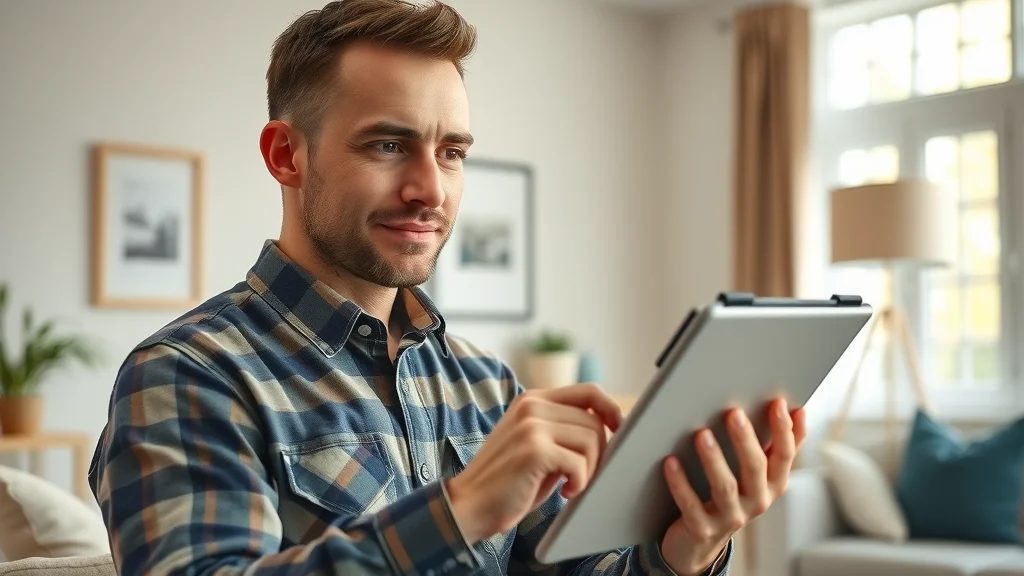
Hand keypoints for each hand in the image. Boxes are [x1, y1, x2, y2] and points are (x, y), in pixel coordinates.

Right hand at [445, 383, 622, 544]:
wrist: (468, 504)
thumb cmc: (509, 481)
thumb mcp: (537, 444)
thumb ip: (564, 429)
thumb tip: (611, 429)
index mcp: (534, 399)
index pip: (589, 392)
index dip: (612, 411)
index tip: (620, 433)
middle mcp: (532, 406)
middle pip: (594, 421)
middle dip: (599, 453)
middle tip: (582, 476)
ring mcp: (531, 425)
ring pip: (591, 440)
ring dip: (589, 470)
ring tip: (572, 485)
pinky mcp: (533, 449)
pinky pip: (579, 463)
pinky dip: (579, 482)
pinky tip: (565, 492)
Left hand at [659, 398, 806, 575]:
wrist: (700, 542)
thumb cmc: (732, 496)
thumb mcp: (758, 474)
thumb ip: (777, 445)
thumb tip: (797, 410)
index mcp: (772, 485)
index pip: (784, 456)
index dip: (784, 431)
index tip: (777, 403)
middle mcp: (757, 502)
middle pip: (755, 468)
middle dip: (746, 440)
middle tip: (734, 413)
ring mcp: (730, 517)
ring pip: (725, 487)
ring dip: (714, 459)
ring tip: (702, 434)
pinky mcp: (703, 528)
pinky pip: (691, 504)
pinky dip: (680, 483)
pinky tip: (671, 462)